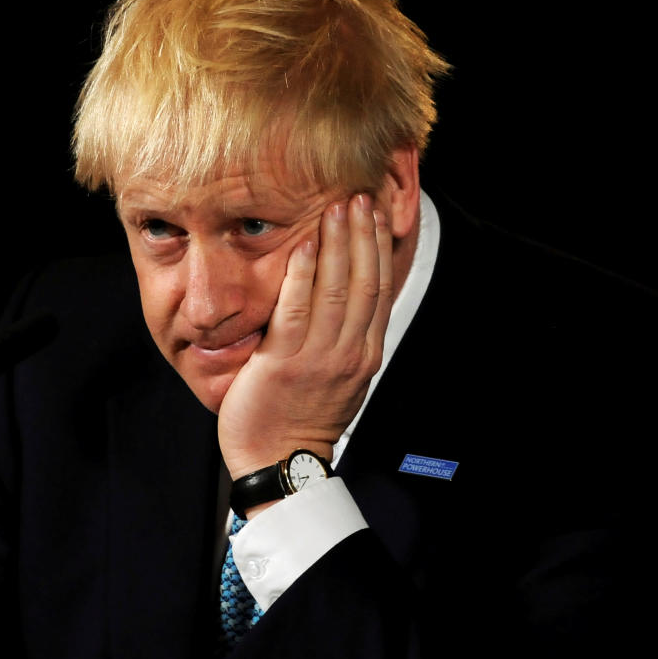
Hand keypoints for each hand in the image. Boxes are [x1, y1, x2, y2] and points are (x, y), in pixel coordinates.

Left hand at [217, 193, 394, 484]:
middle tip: (359, 195)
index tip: (375, 214)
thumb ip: (341, 337)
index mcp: (363, 354)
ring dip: (338, 243)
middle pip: (364, 281)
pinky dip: (304, 274)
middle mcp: (349, 352)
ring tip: (337, 206)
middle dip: (363, 234)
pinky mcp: (286, 362)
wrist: (279, 463)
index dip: (378, 248)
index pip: (378, 289)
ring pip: (338, 289)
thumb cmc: (298, 419)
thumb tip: (341, 298)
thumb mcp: (335, 377)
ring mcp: (319, 357)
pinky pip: (298, 309)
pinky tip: (305, 244)